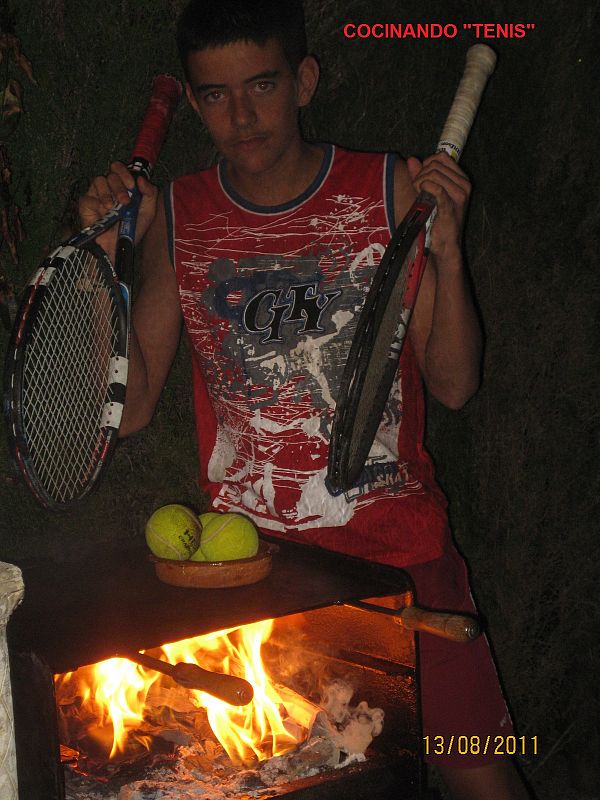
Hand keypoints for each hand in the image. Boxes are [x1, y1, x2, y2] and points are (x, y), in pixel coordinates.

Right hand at [78, 161, 157, 261]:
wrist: (118, 247)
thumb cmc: (132, 230)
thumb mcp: (148, 213)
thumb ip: (150, 194)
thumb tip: (141, 179)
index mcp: (123, 187)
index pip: (118, 168)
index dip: (124, 172)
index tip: (132, 185)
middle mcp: (109, 188)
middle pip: (110, 175)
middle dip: (119, 187)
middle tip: (125, 202)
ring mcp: (96, 195)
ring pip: (98, 180)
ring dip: (108, 193)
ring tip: (113, 208)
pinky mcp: (86, 205)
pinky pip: (88, 197)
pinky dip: (97, 204)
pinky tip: (103, 213)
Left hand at [406, 152, 470, 266]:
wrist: (445, 243)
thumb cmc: (438, 219)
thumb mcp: (430, 193)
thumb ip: (421, 175)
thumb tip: (411, 159)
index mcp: (462, 179)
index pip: (442, 157)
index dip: (426, 163)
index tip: (421, 178)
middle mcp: (464, 184)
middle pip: (435, 164)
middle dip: (421, 173)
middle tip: (417, 188)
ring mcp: (459, 195)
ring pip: (434, 174)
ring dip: (420, 181)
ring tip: (418, 193)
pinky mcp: (450, 205)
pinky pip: (436, 188)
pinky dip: (424, 187)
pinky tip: (421, 194)